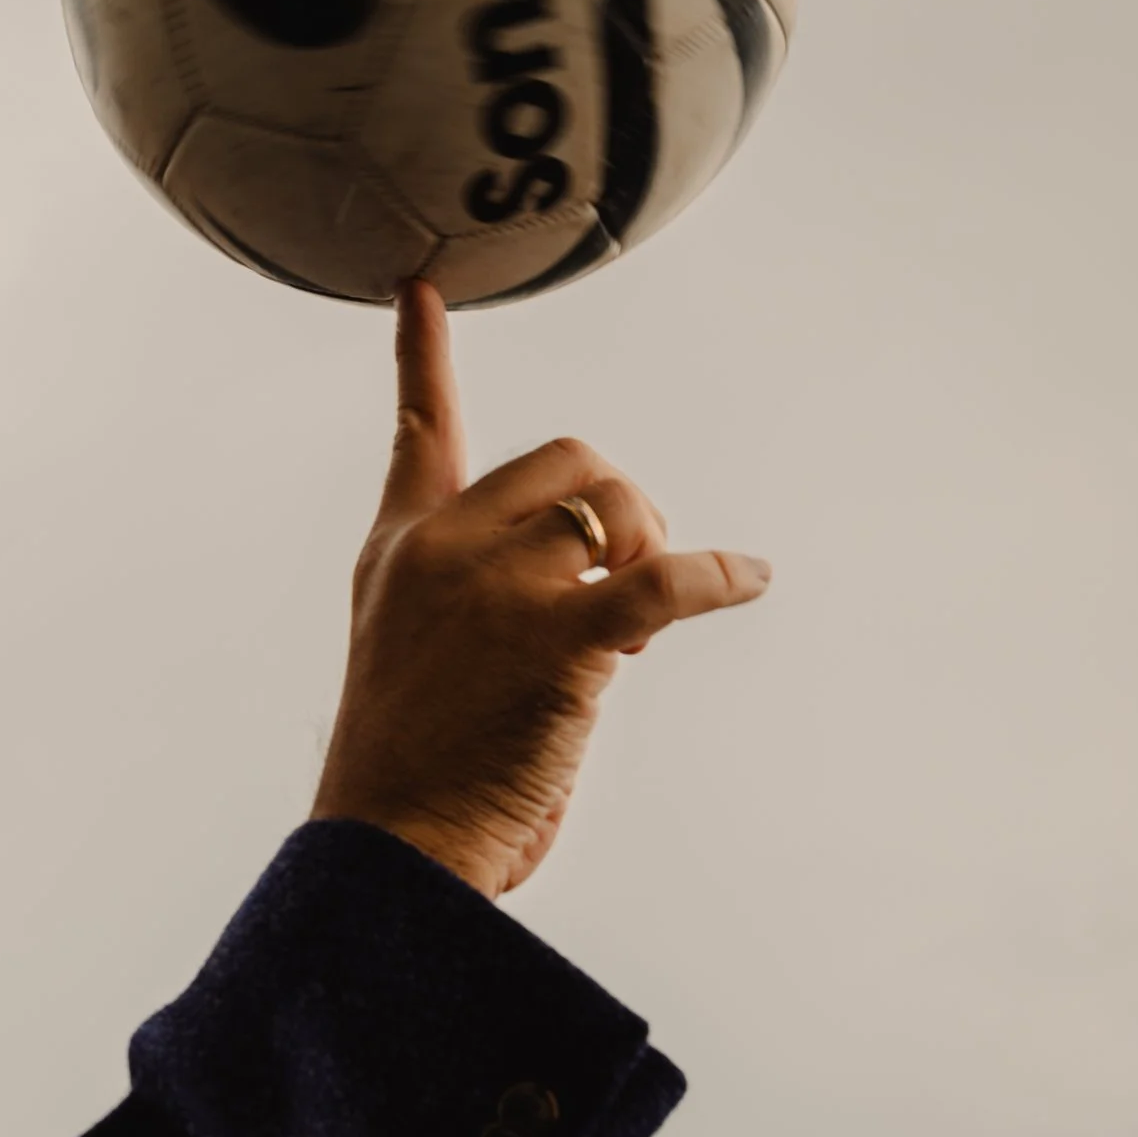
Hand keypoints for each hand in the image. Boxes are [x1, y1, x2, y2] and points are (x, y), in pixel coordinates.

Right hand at [310, 283, 771, 898]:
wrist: (393, 848)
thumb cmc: (412, 775)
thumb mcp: (416, 660)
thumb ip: (477, 600)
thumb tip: (597, 596)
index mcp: (400, 555)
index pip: (418, 432)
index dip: (421, 356)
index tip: (422, 289)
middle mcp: (442, 553)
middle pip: (567, 459)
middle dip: (622, 508)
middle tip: (624, 584)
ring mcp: (495, 590)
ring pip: (614, 512)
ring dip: (654, 555)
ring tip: (631, 634)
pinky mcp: (556, 640)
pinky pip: (665, 579)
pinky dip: (719, 575)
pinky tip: (745, 578)